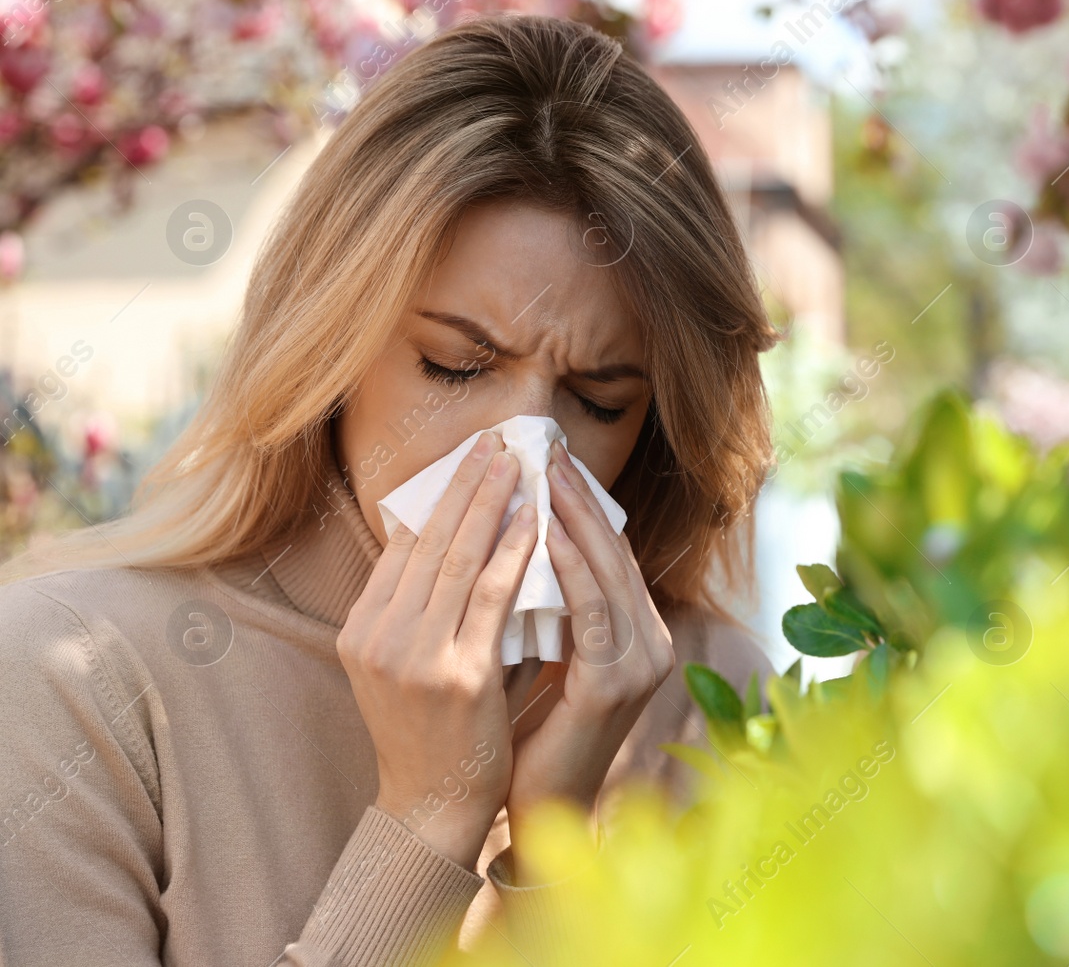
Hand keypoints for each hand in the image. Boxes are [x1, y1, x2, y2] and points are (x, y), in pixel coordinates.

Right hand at [337, 431, 538, 870]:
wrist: (432, 805)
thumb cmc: (433, 731)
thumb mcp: (406, 663)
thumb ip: (425, 609)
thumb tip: (460, 539)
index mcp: (360, 630)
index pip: (400, 548)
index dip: (436, 498)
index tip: (466, 459)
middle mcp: (378, 637)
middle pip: (426, 542)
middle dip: (463, 485)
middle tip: (494, 441)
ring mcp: (415, 656)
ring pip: (458, 560)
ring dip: (490, 503)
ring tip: (515, 463)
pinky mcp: (457, 674)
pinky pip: (491, 597)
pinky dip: (513, 552)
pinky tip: (531, 521)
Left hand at [504, 439, 675, 880]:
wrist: (535, 811)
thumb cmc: (529, 734)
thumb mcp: (543, 655)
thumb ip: (543, 606)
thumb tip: (507, 539)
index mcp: (637, 634)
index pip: (609, 553)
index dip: (581, 504)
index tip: (546, 459)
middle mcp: (651, 643)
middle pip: (614, 552)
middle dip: (578, 497)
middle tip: (544, 448)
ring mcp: (640, 663)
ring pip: (605, 571)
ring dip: (571, 518)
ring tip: (541, 474)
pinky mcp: (614, 683)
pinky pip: (591, 609)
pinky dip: (567, 565)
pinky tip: (540, 531)